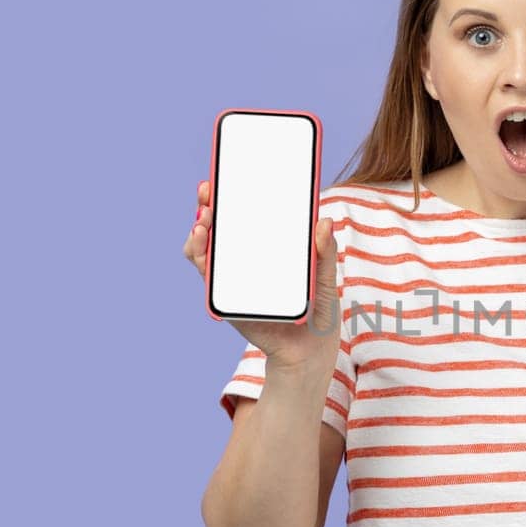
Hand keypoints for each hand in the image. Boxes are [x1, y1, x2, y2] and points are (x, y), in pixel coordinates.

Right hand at [183, 178, 342, 370]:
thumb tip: (325, 220)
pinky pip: (208, 274)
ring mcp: (235, 279)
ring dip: (200, 228)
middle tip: (208, 188)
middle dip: (210, 205)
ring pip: (207, 247)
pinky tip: (202, 239)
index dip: (236, 196)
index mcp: (271, 251)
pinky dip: (200, 255)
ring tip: (204, 215)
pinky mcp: (227, 298)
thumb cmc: (319, 314)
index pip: (249, 218)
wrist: (310, 353)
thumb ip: (324, 253)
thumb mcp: (325, 279)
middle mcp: (248, 262)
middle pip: (222, 228)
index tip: (230, 173)